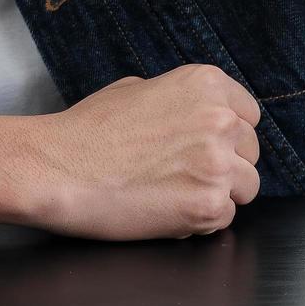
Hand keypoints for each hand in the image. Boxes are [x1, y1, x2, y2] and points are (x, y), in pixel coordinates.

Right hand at [17, 64, 262, 239]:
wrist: (54, 168)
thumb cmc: (86, 132)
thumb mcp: (138, 89)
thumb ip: (181, 100)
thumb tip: (197, 113)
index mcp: (207, 85)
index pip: (248, 115)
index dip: (228, 136)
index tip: (208, 147)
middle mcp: (220, 120)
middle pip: (250, 151)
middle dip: (225, 164)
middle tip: (184, 174)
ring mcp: (218, 164)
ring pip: (246, 186)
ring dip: (218, 193)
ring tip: (174, 193)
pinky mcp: (208, 205)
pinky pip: (224, 217)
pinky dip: (200, 220)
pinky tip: (165, 210)